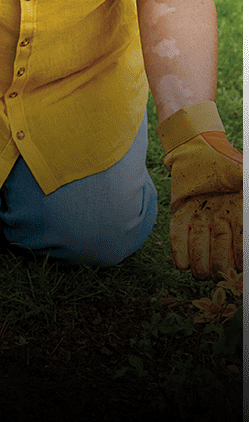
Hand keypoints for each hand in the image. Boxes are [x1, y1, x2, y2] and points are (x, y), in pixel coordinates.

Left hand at [158, 103, 242, 279]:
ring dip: (200, 260)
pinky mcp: (180, 211)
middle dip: (219, 263)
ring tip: (200, 275)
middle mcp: (219, 217)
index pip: (241, 238)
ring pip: (200, 243)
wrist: (198, 146)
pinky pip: (178, 232)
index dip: (240, 254)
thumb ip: (245, 182)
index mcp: (239, 211)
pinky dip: (179, 248)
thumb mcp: (243, 173)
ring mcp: (199, 215)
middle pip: (220, 246)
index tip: (239, 267)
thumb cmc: (227, 161)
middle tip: (217, 276)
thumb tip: (245, 197)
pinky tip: (181, 265)